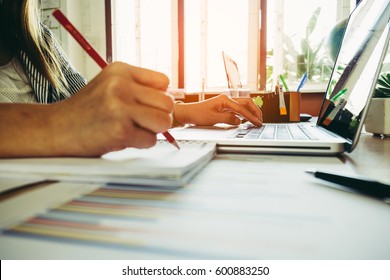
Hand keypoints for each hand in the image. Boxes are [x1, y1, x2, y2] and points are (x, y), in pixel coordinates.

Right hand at [0, 62, 172, 156]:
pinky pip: (151, 140)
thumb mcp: (109, 86)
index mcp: (120, 70)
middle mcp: (120, 85)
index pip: (164, 82)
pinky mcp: (120, 130)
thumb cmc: (86, 110)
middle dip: (157, 116)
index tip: (146, 106)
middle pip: (168, 103)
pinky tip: (121, 138)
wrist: (55, 129)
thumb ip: (139, 88)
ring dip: (151, 131)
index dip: (158, 98)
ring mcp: (120, 107)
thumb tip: (173, 101)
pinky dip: (140, 143)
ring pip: (163, 122)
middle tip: (138, 121)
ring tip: (130, 129)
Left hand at [173, 94, 261, 126]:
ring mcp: (226, 103)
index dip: (251, 116)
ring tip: (257, 120)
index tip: (257, 123)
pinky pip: (238, 109)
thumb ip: (227, 119)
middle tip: (261, 120)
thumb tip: (240, 121)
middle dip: (255, 111)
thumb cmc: (198, 114)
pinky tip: (247, 119)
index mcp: (225, 100)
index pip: (242, 108)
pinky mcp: (224, 107)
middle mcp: (227, 99)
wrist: (189, 113)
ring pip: (243, 105)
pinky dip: (245, 114)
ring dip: (251, 112)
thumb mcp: (213, 118)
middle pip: (246, 103)